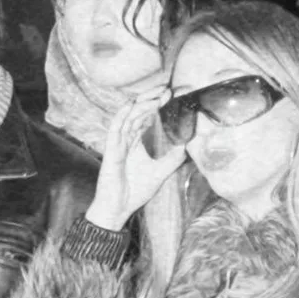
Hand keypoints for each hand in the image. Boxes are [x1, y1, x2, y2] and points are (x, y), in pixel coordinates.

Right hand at [85, 91, 187, 228]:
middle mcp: (127, 140)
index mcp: (137, 143)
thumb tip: (187, 145)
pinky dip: (121, 116)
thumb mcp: (161, 172)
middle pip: (137, 113)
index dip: (157, 105)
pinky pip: (115, 130)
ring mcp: (118, 144)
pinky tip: (129, 106)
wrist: (119, 208)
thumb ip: (173, 158)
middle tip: (165, 89)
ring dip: (141, 105)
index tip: (170, 95)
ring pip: (128, 117)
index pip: (147, 118)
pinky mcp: (111, 151)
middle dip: (150, 99)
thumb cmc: (135, 190)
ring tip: (154, 95)